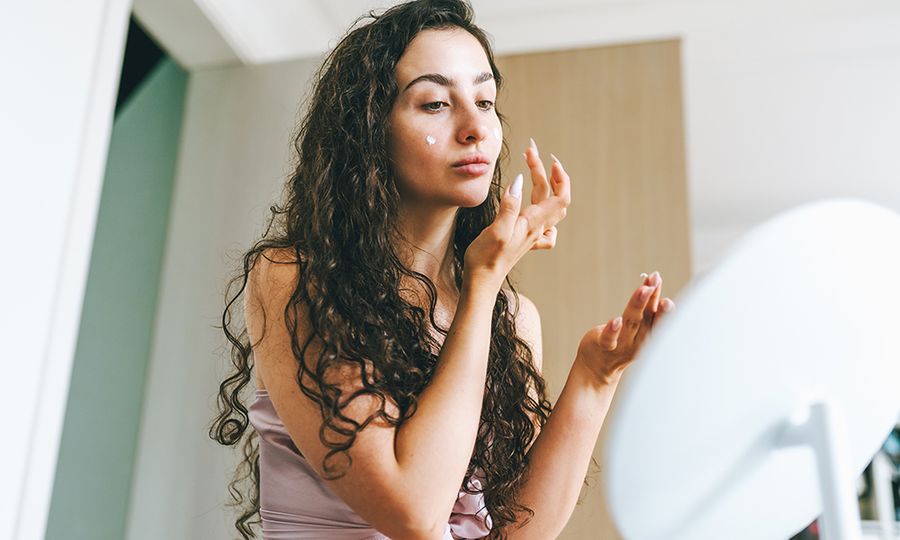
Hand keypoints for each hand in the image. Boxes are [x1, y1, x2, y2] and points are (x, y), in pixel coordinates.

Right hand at [463, 138, 569, 289]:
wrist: (482, 281)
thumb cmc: (486, 258)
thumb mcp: (496, 230)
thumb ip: (509, 205)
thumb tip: (518, 180)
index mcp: (534, 223)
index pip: (560, 196)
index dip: (559, 176)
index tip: (546, 157)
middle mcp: (537, 228)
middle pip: (553, 195)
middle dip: (544, 171)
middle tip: (529, 152)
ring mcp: (532, 234)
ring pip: (547, 204)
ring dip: (542, 183)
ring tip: (530, 165)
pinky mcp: (524, 239)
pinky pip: (543, 221)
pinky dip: (543, 207)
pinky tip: (535, 205)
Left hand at [575, 271, 675, 385]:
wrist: (597, 369)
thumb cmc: (620, 344)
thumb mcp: (637, 327)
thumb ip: (646, 309)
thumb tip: (653, 281)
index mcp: (647, 334)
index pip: (657, 318)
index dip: (663, 305)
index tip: (669, 293)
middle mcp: (637, 340)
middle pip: (647, 317)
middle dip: (653, 299)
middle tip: (656, 282)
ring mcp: (621, 344)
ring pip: (631, 323)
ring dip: (638, 305)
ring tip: (643, 290)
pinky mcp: (603, 346)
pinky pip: (609, 339)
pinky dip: (613, 330)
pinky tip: (616, 320)